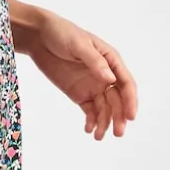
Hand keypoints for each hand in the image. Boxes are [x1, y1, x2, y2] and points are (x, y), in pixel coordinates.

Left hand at [26, 8, 137, 139]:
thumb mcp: (78, 44)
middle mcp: (105, 75)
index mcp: (111, 60)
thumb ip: (95, 61)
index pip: (126, 83)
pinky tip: (89, 130)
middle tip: (118, 133)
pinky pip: (90, 110)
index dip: (130, 101)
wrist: (38, 37)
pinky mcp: (79, 93)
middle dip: (119, 117)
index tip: (130, 117)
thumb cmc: (61, 33)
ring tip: (99, 137)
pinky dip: (91, 121)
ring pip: (105, 109)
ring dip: (105, 123)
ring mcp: (93, 85)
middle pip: (118, 100)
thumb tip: (111, 80)